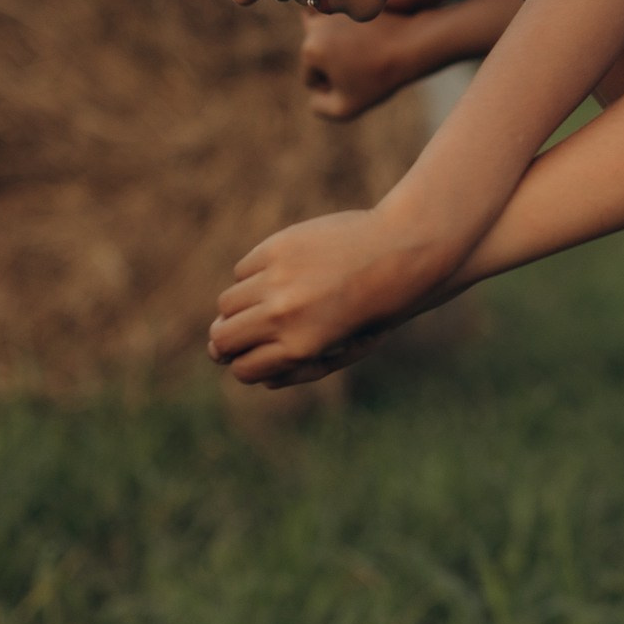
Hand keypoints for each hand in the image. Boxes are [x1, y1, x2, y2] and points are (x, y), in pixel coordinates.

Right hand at [208, 208, 449, 386]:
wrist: (401, 253)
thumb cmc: (376, 307)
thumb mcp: (346, 350)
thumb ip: (300, 367)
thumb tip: (257, 375)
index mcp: (301, 348)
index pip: (243, 370)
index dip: (248, 365)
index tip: (260, 354)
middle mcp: (282, 316)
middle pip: (222, 339)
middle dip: (229, 341)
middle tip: (247, 332)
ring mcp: (276, 280)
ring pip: (227, 304)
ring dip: (241, 307)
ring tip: (269, 300)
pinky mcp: (276, 248)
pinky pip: (242, 271)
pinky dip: (255, 275)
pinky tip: (286, 272)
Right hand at [299, 11, 421, 119]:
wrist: (411, 44)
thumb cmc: (380, 78)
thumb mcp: (347, 109)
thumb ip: (320, 108)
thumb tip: (314, 95)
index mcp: (309, 51)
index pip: (311, 79)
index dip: (332, 88)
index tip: (355, 85)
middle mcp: (315, 25)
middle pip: (314, 56)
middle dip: (332, 66)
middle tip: (361, 68)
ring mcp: (331, 10)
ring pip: (320, 35)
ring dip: (331, 44)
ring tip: (359, 51)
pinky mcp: (345, 1)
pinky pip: (331, 15)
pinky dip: (336, 23)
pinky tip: (354, 31)